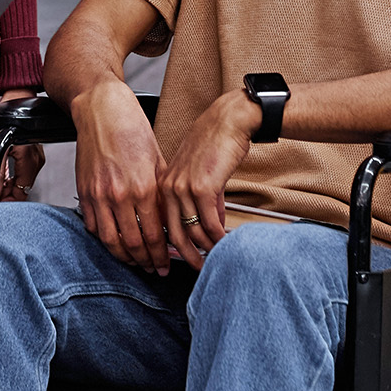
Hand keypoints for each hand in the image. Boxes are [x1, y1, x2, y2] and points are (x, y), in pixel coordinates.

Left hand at [0, 91, 45, 200]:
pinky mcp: (33, 153)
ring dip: (10, 188)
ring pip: (23, 182)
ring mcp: (37, 156)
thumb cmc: (6, 118)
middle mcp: (36, 160)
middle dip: (7, 196)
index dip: (7, 202)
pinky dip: (14, 179)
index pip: (21, 193)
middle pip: (22, 189)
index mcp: (30, 160)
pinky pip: (24, 172)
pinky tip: (5, 180)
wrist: (15, 100)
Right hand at [70, 81, 170, 272]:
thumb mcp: (158, 160)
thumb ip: (162, 193)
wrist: (101, 110)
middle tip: (153, 269)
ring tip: (135, 262)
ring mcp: (98, 195)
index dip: (161, 256)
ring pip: (110, 241)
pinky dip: (103, 239)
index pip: (154, 236)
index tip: (165, 265)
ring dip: (124, 257)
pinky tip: (114, 242)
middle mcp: (119, 195)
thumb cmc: (132, 129)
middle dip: (145, 262)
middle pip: (132, 245)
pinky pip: (92, 225)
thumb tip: (171, 221)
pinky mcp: (83, 191)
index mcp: (143, 188)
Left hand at [156, 91, 256, 269]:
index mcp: (163, 184)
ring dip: (206, 248)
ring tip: (215, 257)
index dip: (170, 245)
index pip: (162, 223)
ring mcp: (184, 188)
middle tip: (198, 268)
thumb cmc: (215, 142)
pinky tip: (225, 241)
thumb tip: (210, 225)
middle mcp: (169, 188)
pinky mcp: (203, 188)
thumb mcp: (198, 173)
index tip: (180, 259)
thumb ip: (200, 200)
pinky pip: (210, 222)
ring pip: (193, 231)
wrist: (228, 121)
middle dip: (186, 256)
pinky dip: (218, 236)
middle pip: (173, 234)